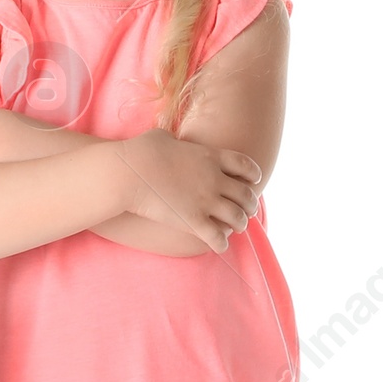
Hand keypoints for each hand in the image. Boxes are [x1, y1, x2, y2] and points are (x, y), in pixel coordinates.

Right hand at [114, 129, 260, 252]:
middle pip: (246, 194)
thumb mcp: (161, 137)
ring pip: (237, 217)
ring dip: (240, 224)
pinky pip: (217, 237)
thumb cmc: (139, 152)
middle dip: (250, 204)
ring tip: (237, 228)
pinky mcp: (193, 221)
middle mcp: (214, 179)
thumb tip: (168, 139)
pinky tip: (219, 245)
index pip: (245, 165)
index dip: (253, 174)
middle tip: (248, 210)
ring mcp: (205, 201)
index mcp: (211, 156)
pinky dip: (221, 243)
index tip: (254, 181)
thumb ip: (172, 139)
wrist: (127, 173)